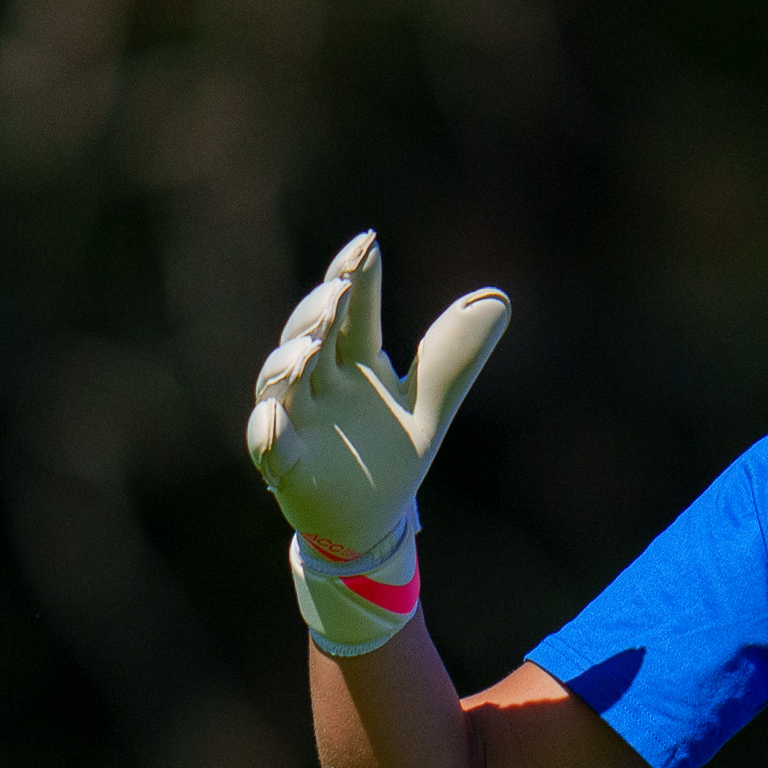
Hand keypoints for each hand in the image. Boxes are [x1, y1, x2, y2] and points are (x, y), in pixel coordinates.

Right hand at [247, 232, 507, 652]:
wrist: (368, 524)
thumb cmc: (388, 455)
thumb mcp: (429, 405)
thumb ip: (455, 357)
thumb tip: (499, 297)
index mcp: (354, 363)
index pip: (353, 312)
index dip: (357, 277)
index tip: (368, 242)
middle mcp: (319, 384)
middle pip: (310, 336)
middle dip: (319, 312)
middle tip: (338, 289)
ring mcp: (298, 421)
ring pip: (279, 383)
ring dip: (288, 363)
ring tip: (307, 350)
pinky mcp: (285, 465)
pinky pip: (269, 444)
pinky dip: (268, 430)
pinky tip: (272, 417)